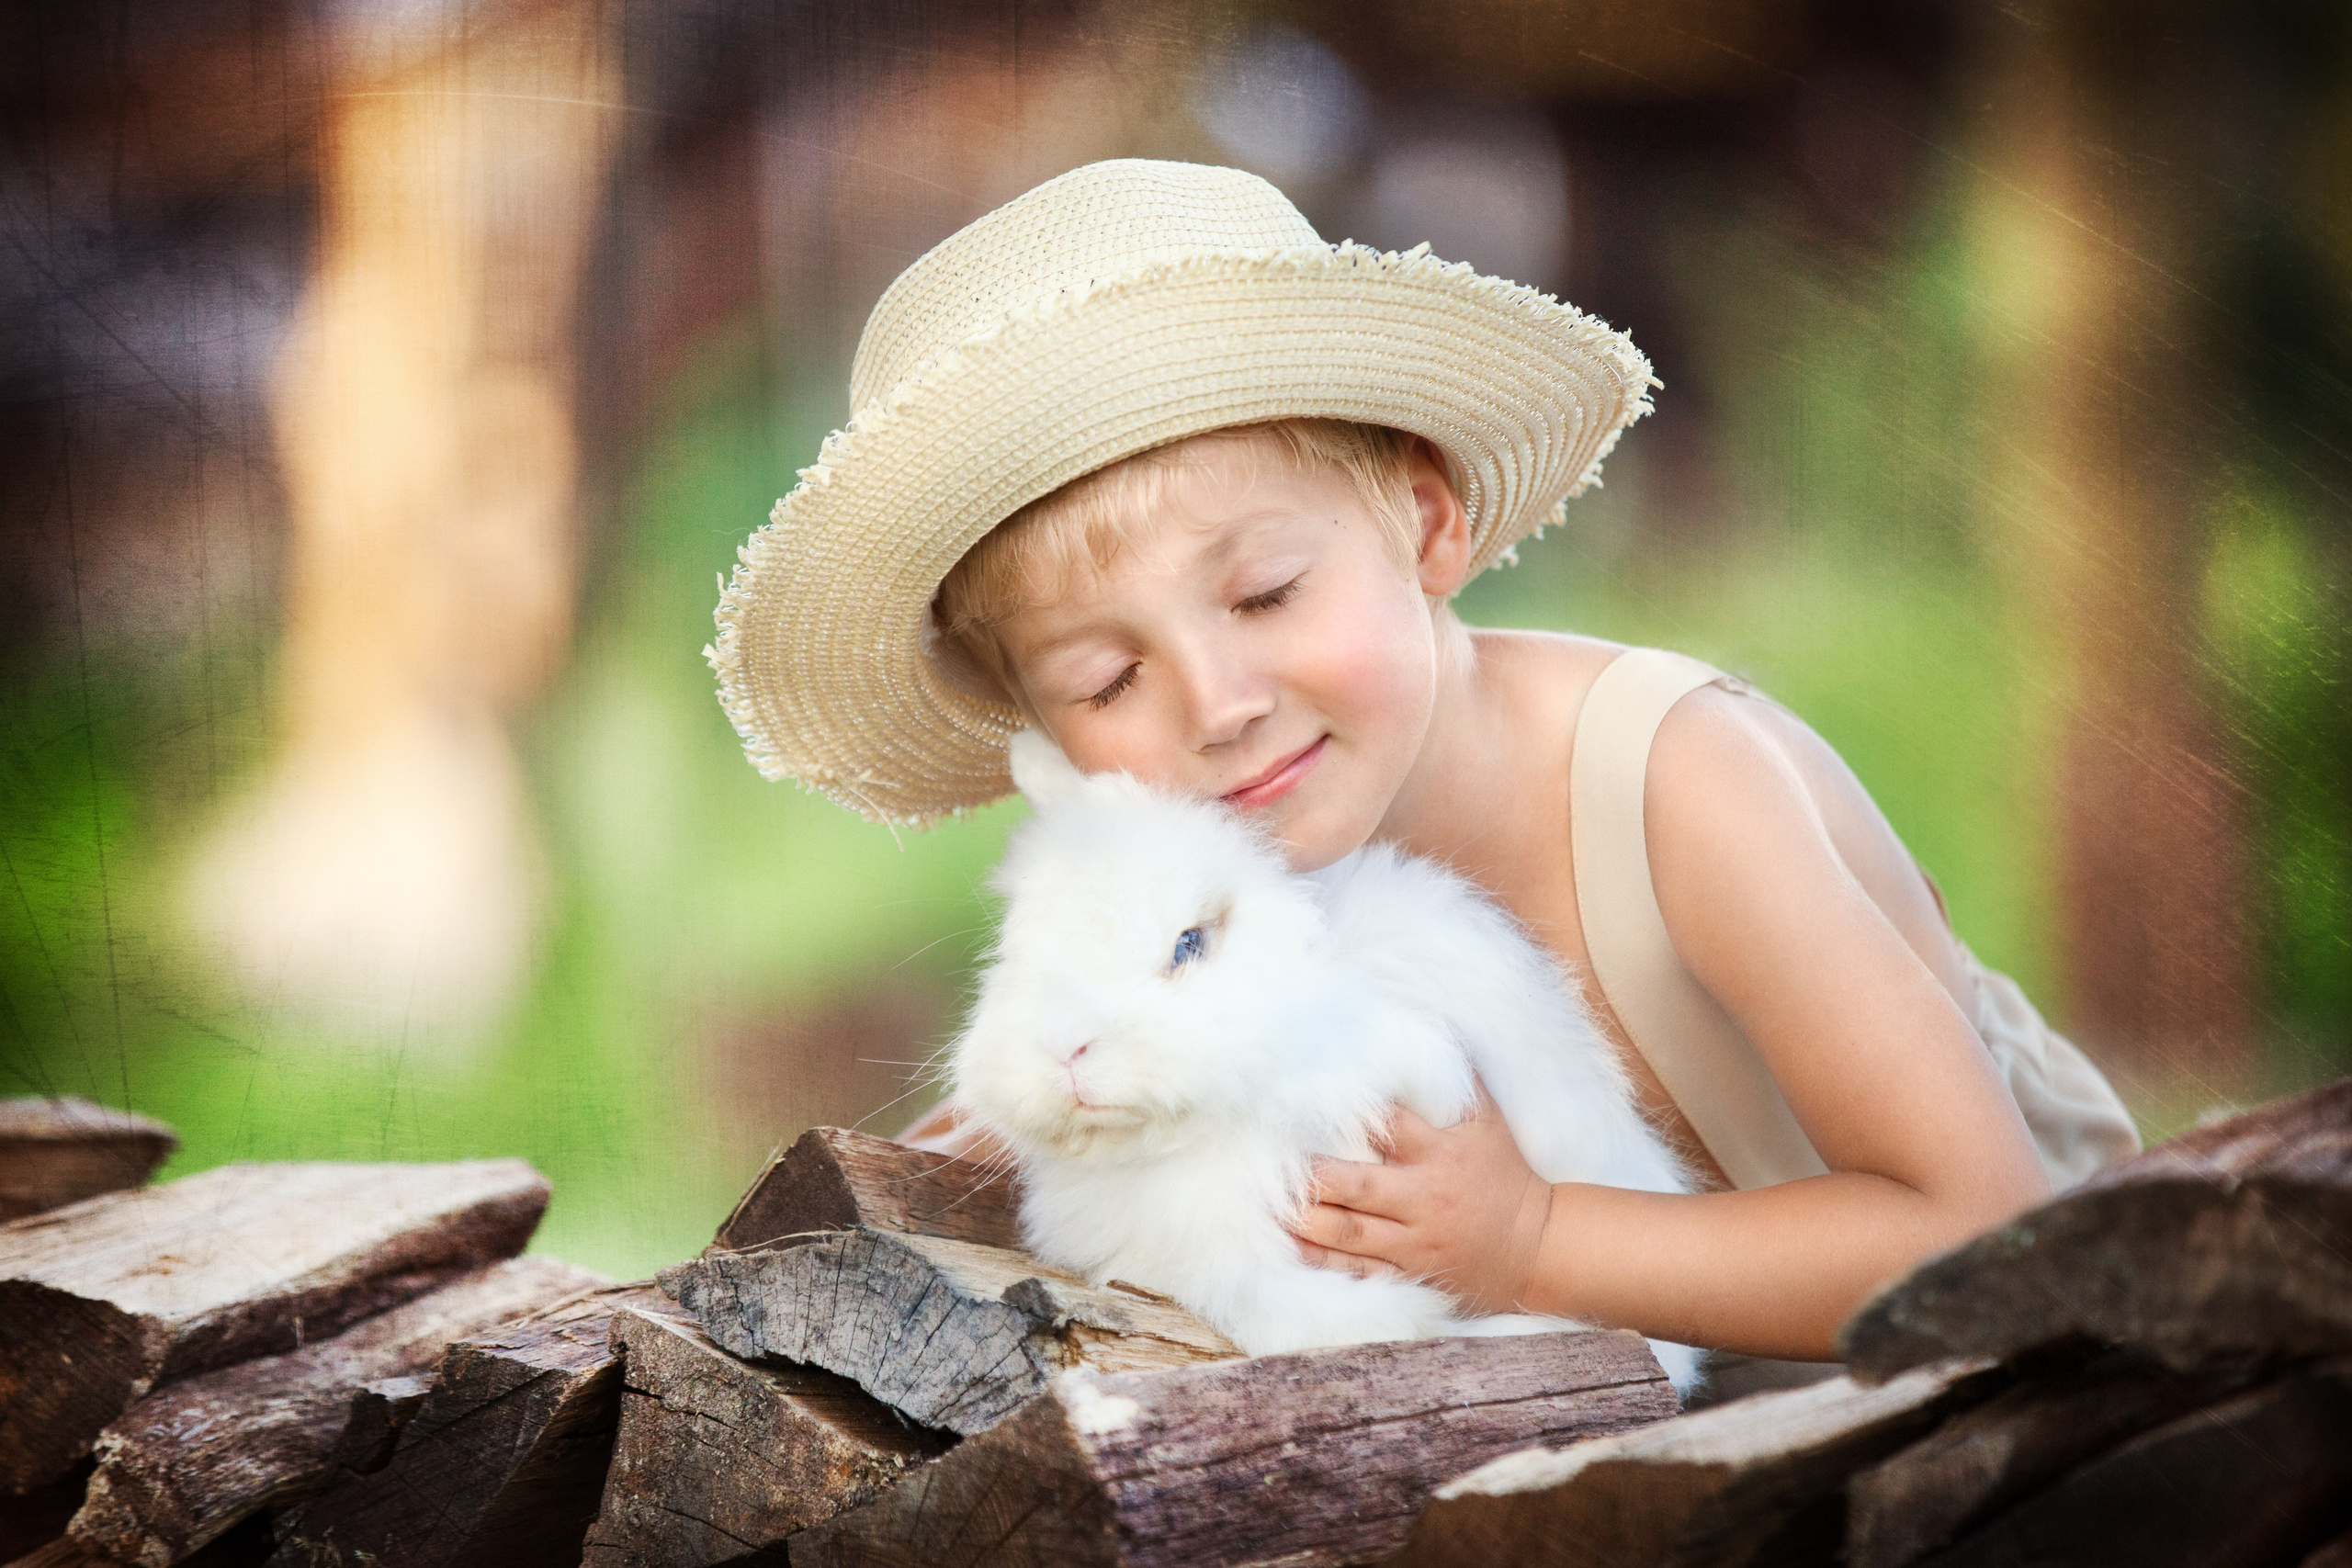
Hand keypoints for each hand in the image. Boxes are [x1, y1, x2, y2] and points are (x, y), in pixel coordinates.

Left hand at [1287, 1078, 1556, 1317]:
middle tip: (1278, 1163)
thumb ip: (1456, 1080)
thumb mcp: (1487, 1121)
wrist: (1536, 1246)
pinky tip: (1292, 1247)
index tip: (1306, 1100)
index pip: (1389, 1127)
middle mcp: (1424, 1197)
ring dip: (1309, 1220)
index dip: (1349, 1114)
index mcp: (1441, 1153)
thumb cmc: (1503, 1173)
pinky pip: (1360, 1270)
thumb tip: (1423, 1031)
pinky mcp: (1411, 1273)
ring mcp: (1415, 1241)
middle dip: (1317, 1176)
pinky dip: (1324, 1261)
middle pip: (1361, 1186)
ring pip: (1352, 1233)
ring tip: (1274, 1206)